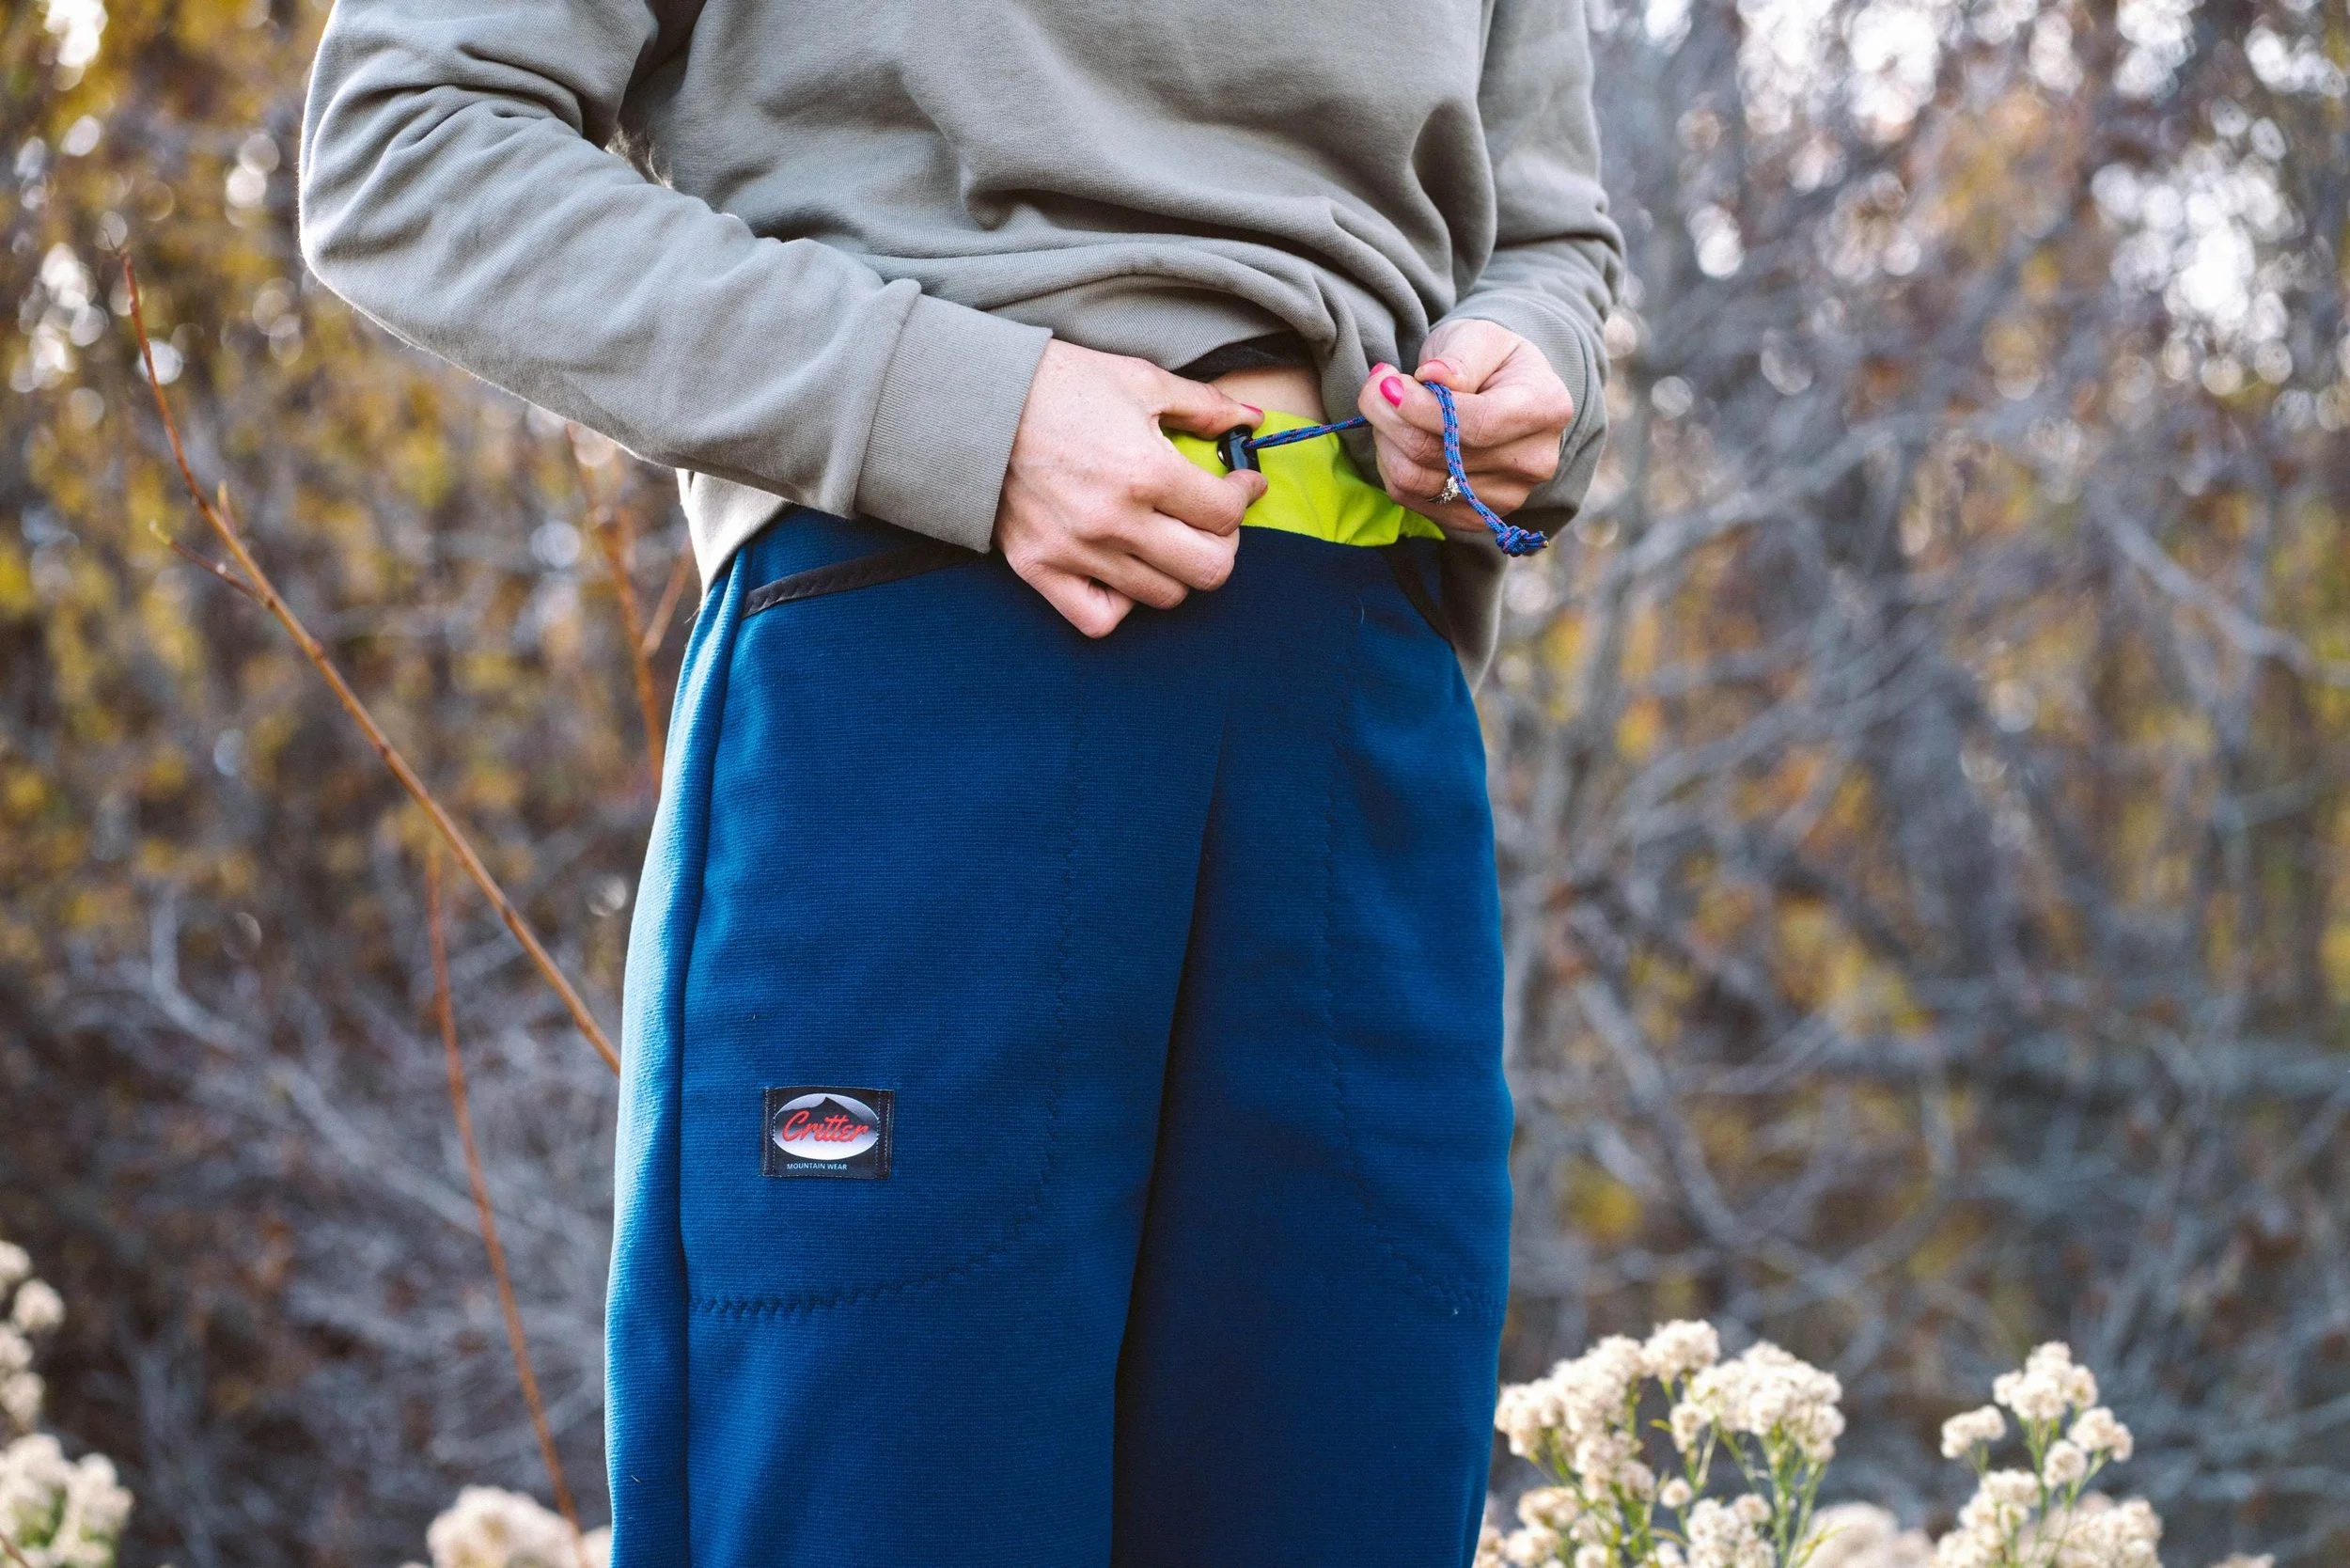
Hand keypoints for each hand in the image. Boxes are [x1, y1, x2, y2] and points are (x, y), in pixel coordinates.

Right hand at [995, 341, 1267, 636]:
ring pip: (1163, 596)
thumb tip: (1250, 421)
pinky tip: (1124, 571)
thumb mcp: (1139, 380)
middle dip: (1225, 543)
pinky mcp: (1039, 568)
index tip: (1240, 482)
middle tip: (1213, 518)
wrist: (976, 400)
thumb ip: (1203, 406)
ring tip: (1169, 538)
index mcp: (1146, 472)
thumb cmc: (1059, 385)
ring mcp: (1075, 552)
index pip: (1226, 514)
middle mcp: (1114, 521)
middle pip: (1209, 570)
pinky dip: (1121, 604)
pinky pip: (1098, 619)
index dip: (1244, 494)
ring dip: (1178, 569)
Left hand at [1354, 319, 1574, 536]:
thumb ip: (1460, 356)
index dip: (1422, 409)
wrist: (1501, 394)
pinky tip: (1398, 439)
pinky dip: (1392, 466)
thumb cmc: (1490, 360)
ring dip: (1387, 442)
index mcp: (1545, 408)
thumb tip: (1434, 376)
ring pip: (1417, 481)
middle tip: (1378, 387)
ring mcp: (1507, 497)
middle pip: (1438, 455)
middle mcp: (1533, 462)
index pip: (1476, 425)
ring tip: (1389, 411)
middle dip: (1391, 418)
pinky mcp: (1476, 518)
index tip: (1388, 384)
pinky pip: (1412, 500)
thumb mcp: (1480, 337)